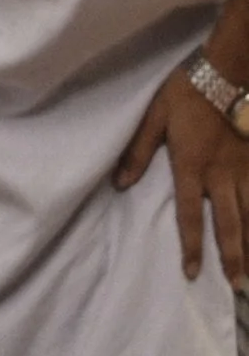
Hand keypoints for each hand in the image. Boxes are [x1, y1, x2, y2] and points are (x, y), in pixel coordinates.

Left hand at [114, 66, 248, 286]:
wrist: (229, 69)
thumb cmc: (187, 91)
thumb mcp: (153, 117)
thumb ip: (137, 151)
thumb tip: (119, 184)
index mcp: (192, 167)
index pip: (190, 216)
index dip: (191, 246)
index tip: (193, 273)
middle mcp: (222, 175)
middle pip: (230, 223)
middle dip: (234, 256)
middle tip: (239, 286)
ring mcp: (246, 168)